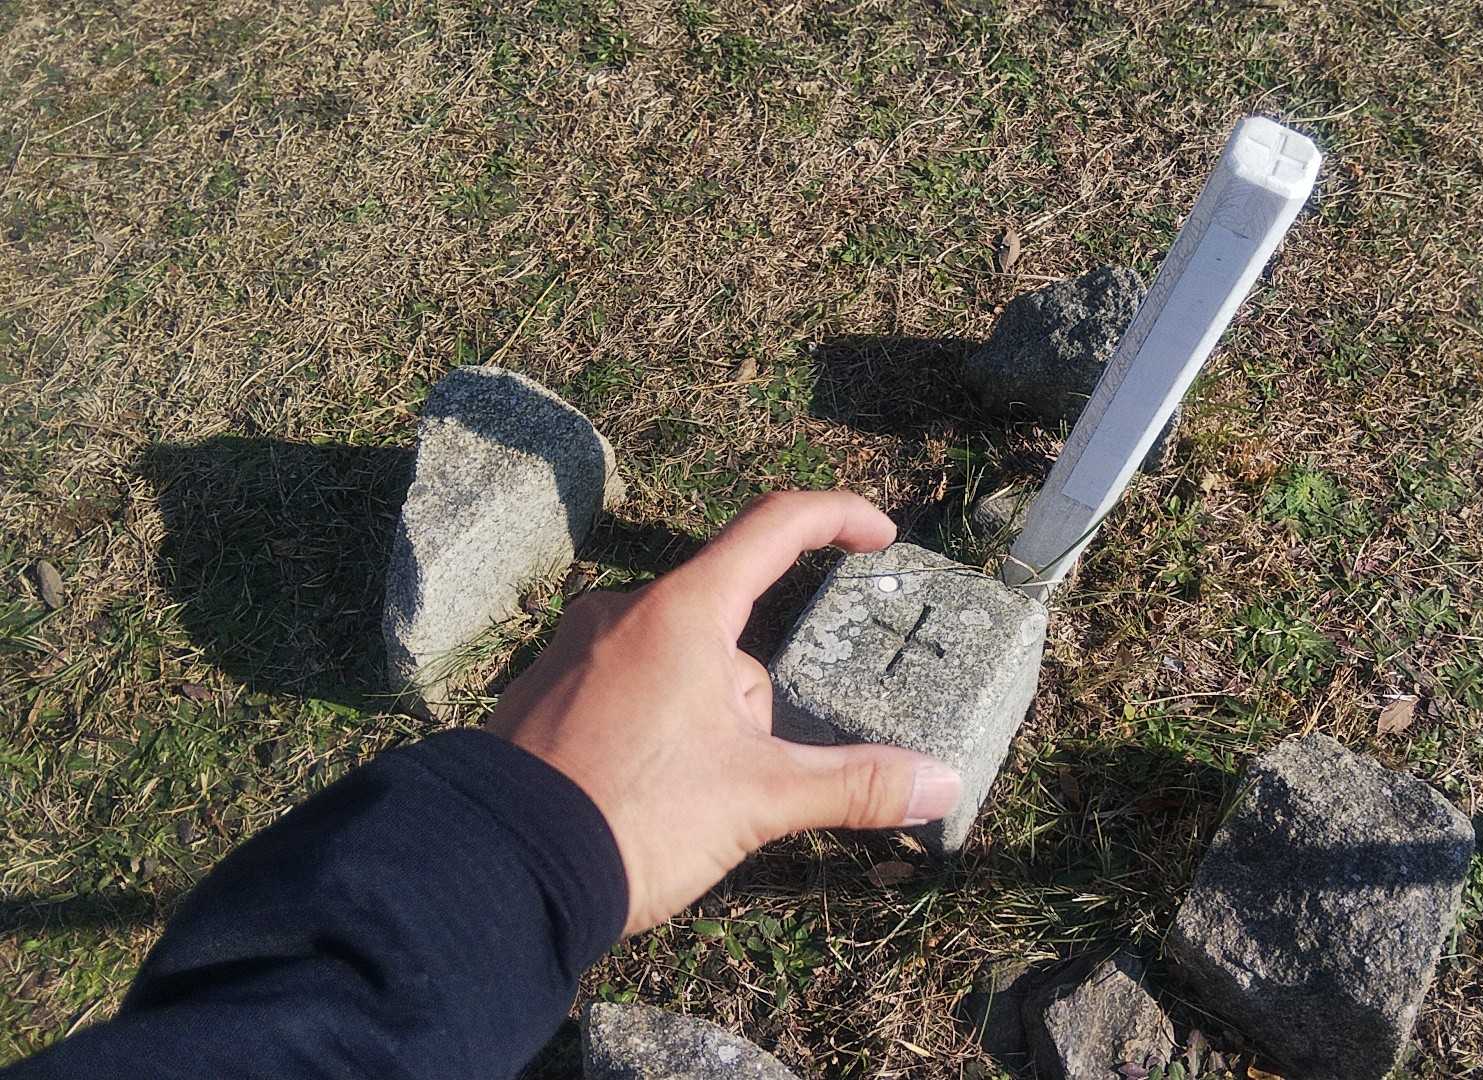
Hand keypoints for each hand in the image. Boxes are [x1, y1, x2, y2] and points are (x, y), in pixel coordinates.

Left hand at [486, 491, 963, 934]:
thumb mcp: (757, 801)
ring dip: (703, 718)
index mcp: (681, 613)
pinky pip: (625, 689)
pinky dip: (654, 729)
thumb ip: (853, 784)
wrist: (492, 873)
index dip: (836, 518)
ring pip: (677, 664)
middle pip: (727, 626)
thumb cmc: (631, 817)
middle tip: (748, 773)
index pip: (774, 527)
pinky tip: (642, 796)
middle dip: (753, 698)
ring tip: (684, 802)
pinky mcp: (543, 693)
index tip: (878, 534)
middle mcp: (622, 613)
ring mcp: (575, 651)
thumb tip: (941, 785)